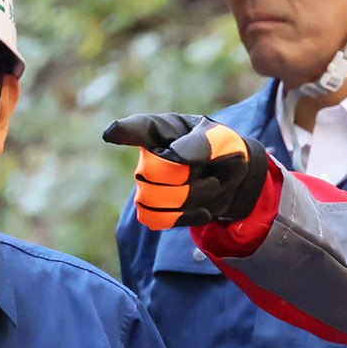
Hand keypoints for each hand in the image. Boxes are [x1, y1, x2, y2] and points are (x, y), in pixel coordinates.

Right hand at [102, 113, 270, 229]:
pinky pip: (155, 219)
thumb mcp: (222, 141)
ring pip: (153, 199)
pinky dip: (183, 218)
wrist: (235, 181)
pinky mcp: (154, 208)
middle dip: (185, 176)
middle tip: (213, 172)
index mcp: (161, 129)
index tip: (111, 134)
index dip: (123, 131)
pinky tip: (204, 211)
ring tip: (212, 186)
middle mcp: (148, 155)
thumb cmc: (223, 152)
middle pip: (150, 172)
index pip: (138, 128)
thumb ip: (200, 145)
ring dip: (191, 197)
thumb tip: (173, 156)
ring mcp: (148, 183)